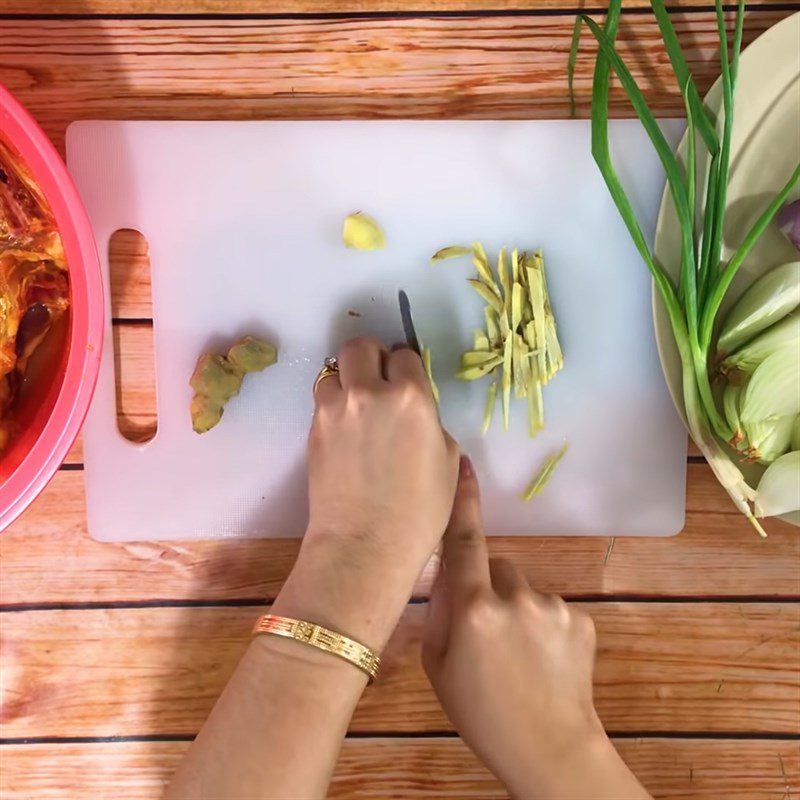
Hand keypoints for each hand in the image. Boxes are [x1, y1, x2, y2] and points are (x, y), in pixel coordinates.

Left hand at [274, 336, 459, 649]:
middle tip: (378, 380)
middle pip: (360, 346)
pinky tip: (345, 433)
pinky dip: (333, 407)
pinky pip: (322, 401)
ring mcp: (334, 409)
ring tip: (356, 408)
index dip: (407, 368)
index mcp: (411, 397)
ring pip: (333, 371)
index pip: (404, 355)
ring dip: (346, 382)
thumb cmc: (419, 512)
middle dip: (371, 357)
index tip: (407, 382)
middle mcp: (369, 392)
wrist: (365, 545)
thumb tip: (416, 414)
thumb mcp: (447, 461)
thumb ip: (431, 423)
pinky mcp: (312, 429)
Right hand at [423, 458, 651, 799]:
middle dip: (488, 586)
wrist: (550, 751)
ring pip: (525, 588)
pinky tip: (545, 660)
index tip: (462, 462)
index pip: (464, 540)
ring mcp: (554, 606)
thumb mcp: (438, 664)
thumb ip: (439, 610)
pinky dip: (545, 625)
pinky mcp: (582, 618)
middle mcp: (515, 597)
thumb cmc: (480, 712)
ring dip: (517, 607)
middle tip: (486, 631)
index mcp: (474, 608)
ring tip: (519, 654)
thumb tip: (445, 571)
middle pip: (496, 566)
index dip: (463, 500)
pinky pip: (553, 607)